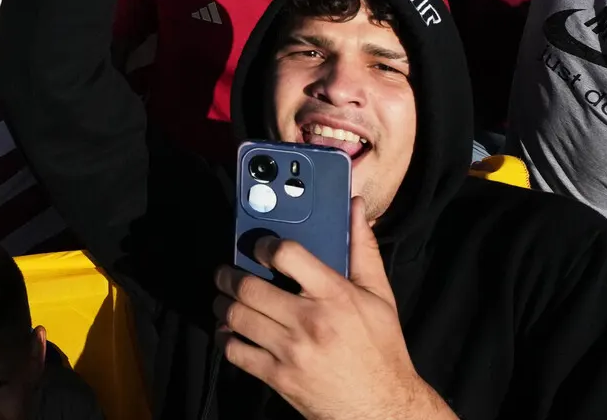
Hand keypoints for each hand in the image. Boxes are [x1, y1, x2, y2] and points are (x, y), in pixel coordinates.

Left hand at [215, 200, 450, 419]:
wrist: (383, 407)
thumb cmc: (382, 349)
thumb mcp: (380, 296)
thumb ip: (363, 249)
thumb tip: (353, 207)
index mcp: (335, 295)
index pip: (287, 254)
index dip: (265, 246)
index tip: (260, 248)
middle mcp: (310, 321)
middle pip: (249, 287)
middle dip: (228, 276)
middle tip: (226, 273)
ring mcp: (292, 351)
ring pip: (236, 317)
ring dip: (223, 305)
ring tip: (225, 301)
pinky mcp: (279, 378)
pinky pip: (236, 352)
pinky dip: (226, 339)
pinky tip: (230, 332)